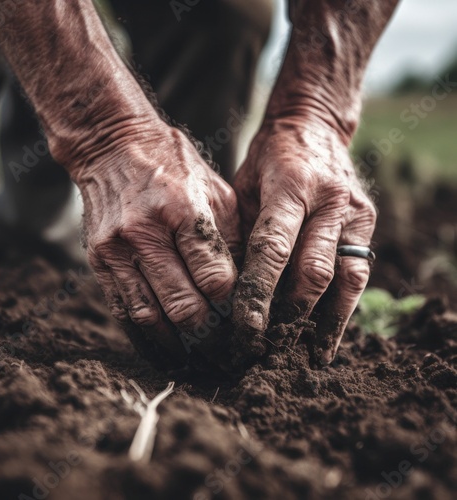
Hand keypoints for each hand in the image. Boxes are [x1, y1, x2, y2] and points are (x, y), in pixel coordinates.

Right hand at [76, 124, 240, 366]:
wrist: (112, 147)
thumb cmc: (173, 166)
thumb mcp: (215, 191)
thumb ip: (231, 239)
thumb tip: (245, 284)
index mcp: (185, 211)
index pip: (215, 278)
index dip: (233, 307)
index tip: (244, 322)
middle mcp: (147, 233)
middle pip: (184, 305)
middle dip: (209, 335)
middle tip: (226, 351)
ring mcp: (117, 250)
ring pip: (151, 316)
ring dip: (177, 344)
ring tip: (198, 360)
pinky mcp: (98, 260)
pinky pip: (123, 310)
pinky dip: (145, 335)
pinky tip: (164, 347)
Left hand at [232, 116, 375, 365]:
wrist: (313, 125)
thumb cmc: (268, 158)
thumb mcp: (243, 185)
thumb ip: (242, 231)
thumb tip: (230, 287)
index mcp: (291, 185)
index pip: (272, 248)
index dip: (258, 292)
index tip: (244, 328)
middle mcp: (330, 201)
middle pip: (312, 271)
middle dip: (288, 314)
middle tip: (265, 347)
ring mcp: (355, 212)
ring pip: (343, 280)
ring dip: (322, 322)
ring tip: (303, 358)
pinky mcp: (368, 223)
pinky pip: (358, 275)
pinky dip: (343, 310)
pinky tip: (327, 338)